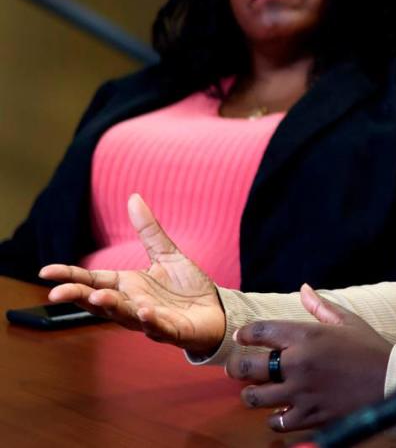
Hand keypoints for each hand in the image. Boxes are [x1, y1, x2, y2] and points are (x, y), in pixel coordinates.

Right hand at [39, 194, 225, 354]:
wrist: (217, 311)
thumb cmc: (187, 288)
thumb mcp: (167, 254)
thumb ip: (149, 231)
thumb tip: (134, 197)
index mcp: (127, 286)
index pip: (93, 281)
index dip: (70, 277)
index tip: (45, 272)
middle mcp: (133, 304)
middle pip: (100, 302)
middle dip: (79, 298)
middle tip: (57, 294)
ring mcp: (150, 320)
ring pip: (125, 316)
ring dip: (112, 308)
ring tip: (98, 298)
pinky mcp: (173, 331)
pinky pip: (159, 328)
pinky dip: (151, 322)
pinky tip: (144, 312)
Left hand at [225, 284, 391, 431]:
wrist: (393, 381)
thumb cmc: (371, 348)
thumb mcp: (348, 321)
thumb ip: (320, 306)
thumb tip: (304, 288)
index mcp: (306, 335)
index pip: (259, 331)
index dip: (244, 334)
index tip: (241, 338)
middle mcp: (299, 362)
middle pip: (247, 367)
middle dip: (238, 367)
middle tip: (239, 369)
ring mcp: (303, 391)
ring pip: (255, 397)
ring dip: (252, 395)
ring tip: (256, 392)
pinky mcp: (311, 415)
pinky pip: (277, 421)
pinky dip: (274, 418)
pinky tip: (280, 412)